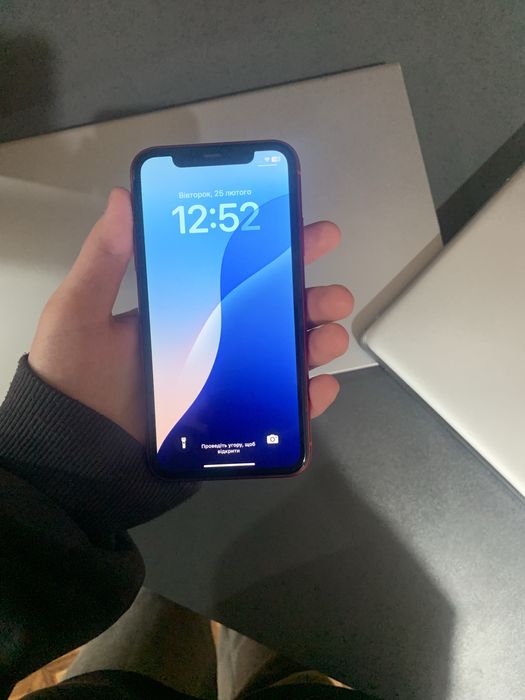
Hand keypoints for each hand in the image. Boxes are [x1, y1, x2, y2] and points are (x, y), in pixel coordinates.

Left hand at [29, 189, 353, 443]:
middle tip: (332, 295)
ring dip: (318, 343)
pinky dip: (309, 401)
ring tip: (329, 338)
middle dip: (312, 299)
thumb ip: (104, 258)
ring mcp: (226, 382)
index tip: (310, 234)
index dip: (278, 252)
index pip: (239, 272)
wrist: (78, 454)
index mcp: (187, 309)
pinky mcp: (235, 421)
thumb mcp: (81, 311)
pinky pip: (281, 410)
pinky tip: (320, 389)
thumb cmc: (76, 379)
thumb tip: (123, 197)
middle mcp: (213, 341)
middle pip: (274, 314)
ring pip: (286, 357)